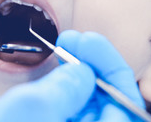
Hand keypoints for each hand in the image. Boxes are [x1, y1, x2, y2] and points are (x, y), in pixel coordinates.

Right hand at [0, 31, 143, 121]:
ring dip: (81, 68)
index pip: (124, 111)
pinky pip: (70, 102)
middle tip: (75, 38)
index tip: (91, 45)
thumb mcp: (26, 110)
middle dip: (95, 65)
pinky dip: (66, 78)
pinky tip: (59, 60)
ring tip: (65, 43)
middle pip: (108, 103)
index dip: (113, 74)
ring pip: (89, 101)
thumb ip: (63, 90)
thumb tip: (85, 72)